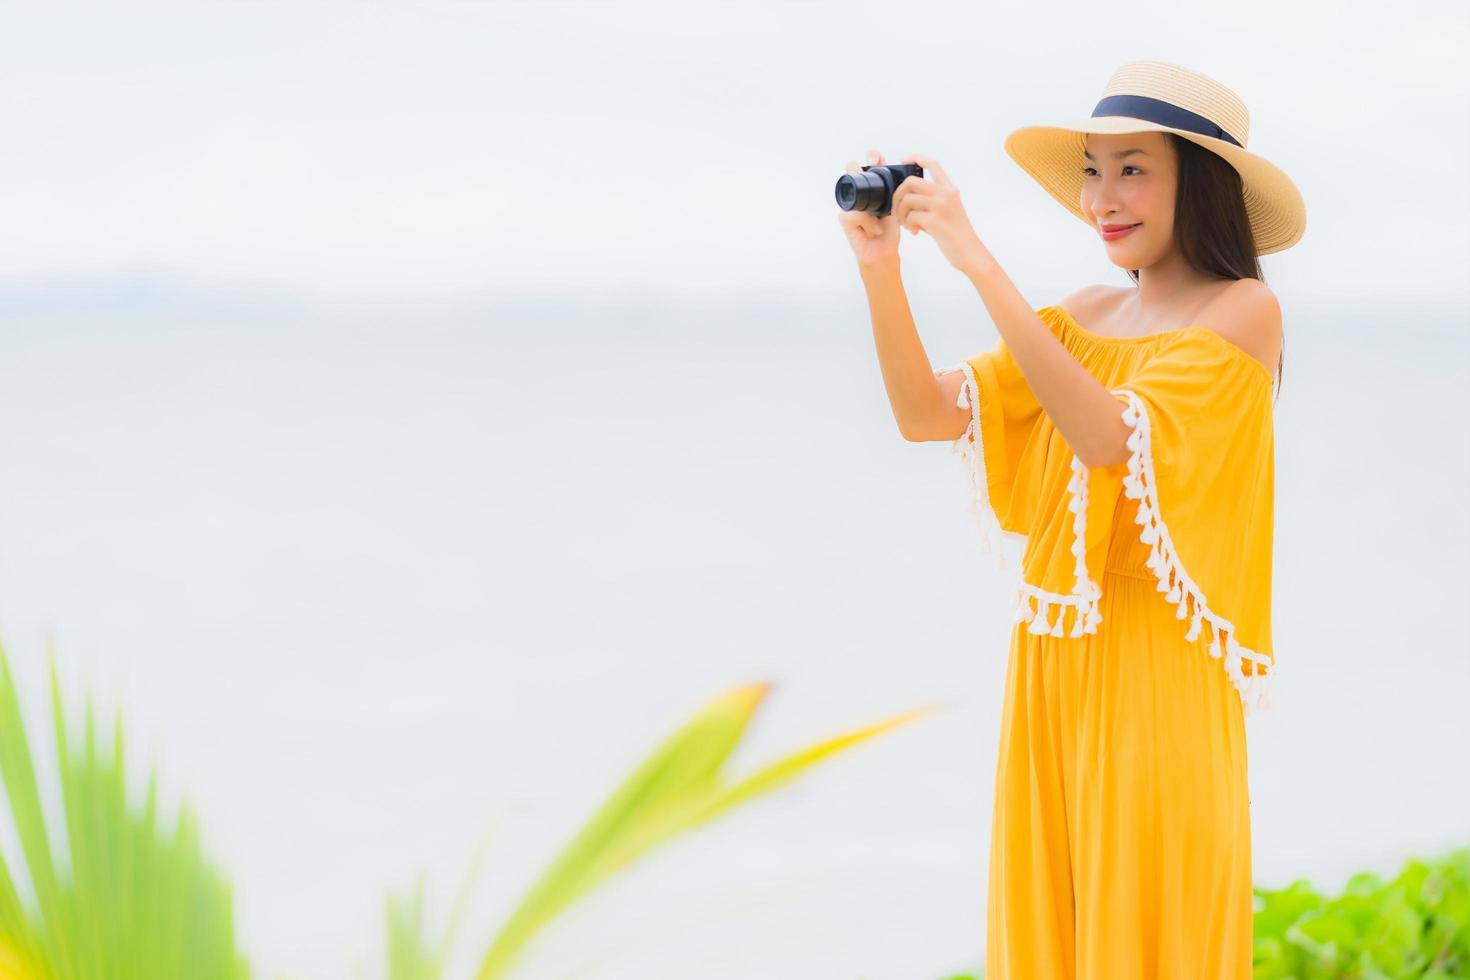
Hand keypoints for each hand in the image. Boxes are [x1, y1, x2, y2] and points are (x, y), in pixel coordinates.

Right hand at [837, 149, 900, 267]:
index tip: (878, 158)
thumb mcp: (895, 206)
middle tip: (869, 168)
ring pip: (853, 192)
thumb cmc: (889, 228)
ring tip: (878, 217)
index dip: (873, 157)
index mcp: (873, 187)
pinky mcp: (845, 218)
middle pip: (852, 170)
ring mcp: (849, 204)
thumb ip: (894, 190)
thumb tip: (903, 175)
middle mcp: (859, 193)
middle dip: (858, 167)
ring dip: (868, 206)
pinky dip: (868, 222)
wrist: (883, 250)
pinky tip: (875, 229)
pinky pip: (854, 213)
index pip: (869, 165)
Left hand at [891, 154, 988, 272]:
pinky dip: (908, 225)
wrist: (969, 252)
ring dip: (901, 213)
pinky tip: (914, 232)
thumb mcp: (947, 210)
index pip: (933, 163)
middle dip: (898, 196)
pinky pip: (911, 216)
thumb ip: (931, 200)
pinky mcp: (935, 220)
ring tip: (906, 224)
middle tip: (897, 210)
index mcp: (950, 189)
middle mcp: (946, 193)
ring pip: (907, 199)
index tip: (903, 160)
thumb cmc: (955, 234)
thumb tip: (906, 196)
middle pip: (911, 182)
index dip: (916, 157)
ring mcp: (941, 206)